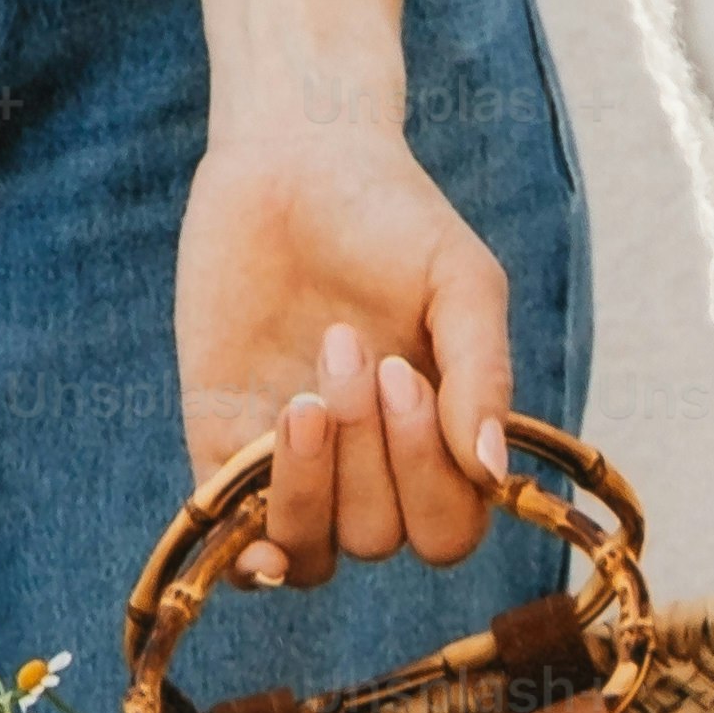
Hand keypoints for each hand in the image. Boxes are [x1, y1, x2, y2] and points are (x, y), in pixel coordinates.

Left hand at [174, 124, 516, 583]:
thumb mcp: (461, 282)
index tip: (402, 372)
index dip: (427, 477)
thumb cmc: (392, 218)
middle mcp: (369, 467)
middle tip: (346, 343)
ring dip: (311, 491)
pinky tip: (257, 539)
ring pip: (311, 552)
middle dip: (368, 454)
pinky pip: (234, 537)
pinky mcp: (221, 444)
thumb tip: (492, 471)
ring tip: (301, 400)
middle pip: (382, 538)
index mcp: (436, 438)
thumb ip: (483, 373)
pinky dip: (249, 552)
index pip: (448, 529)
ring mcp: (295, 463)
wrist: (292, 160)